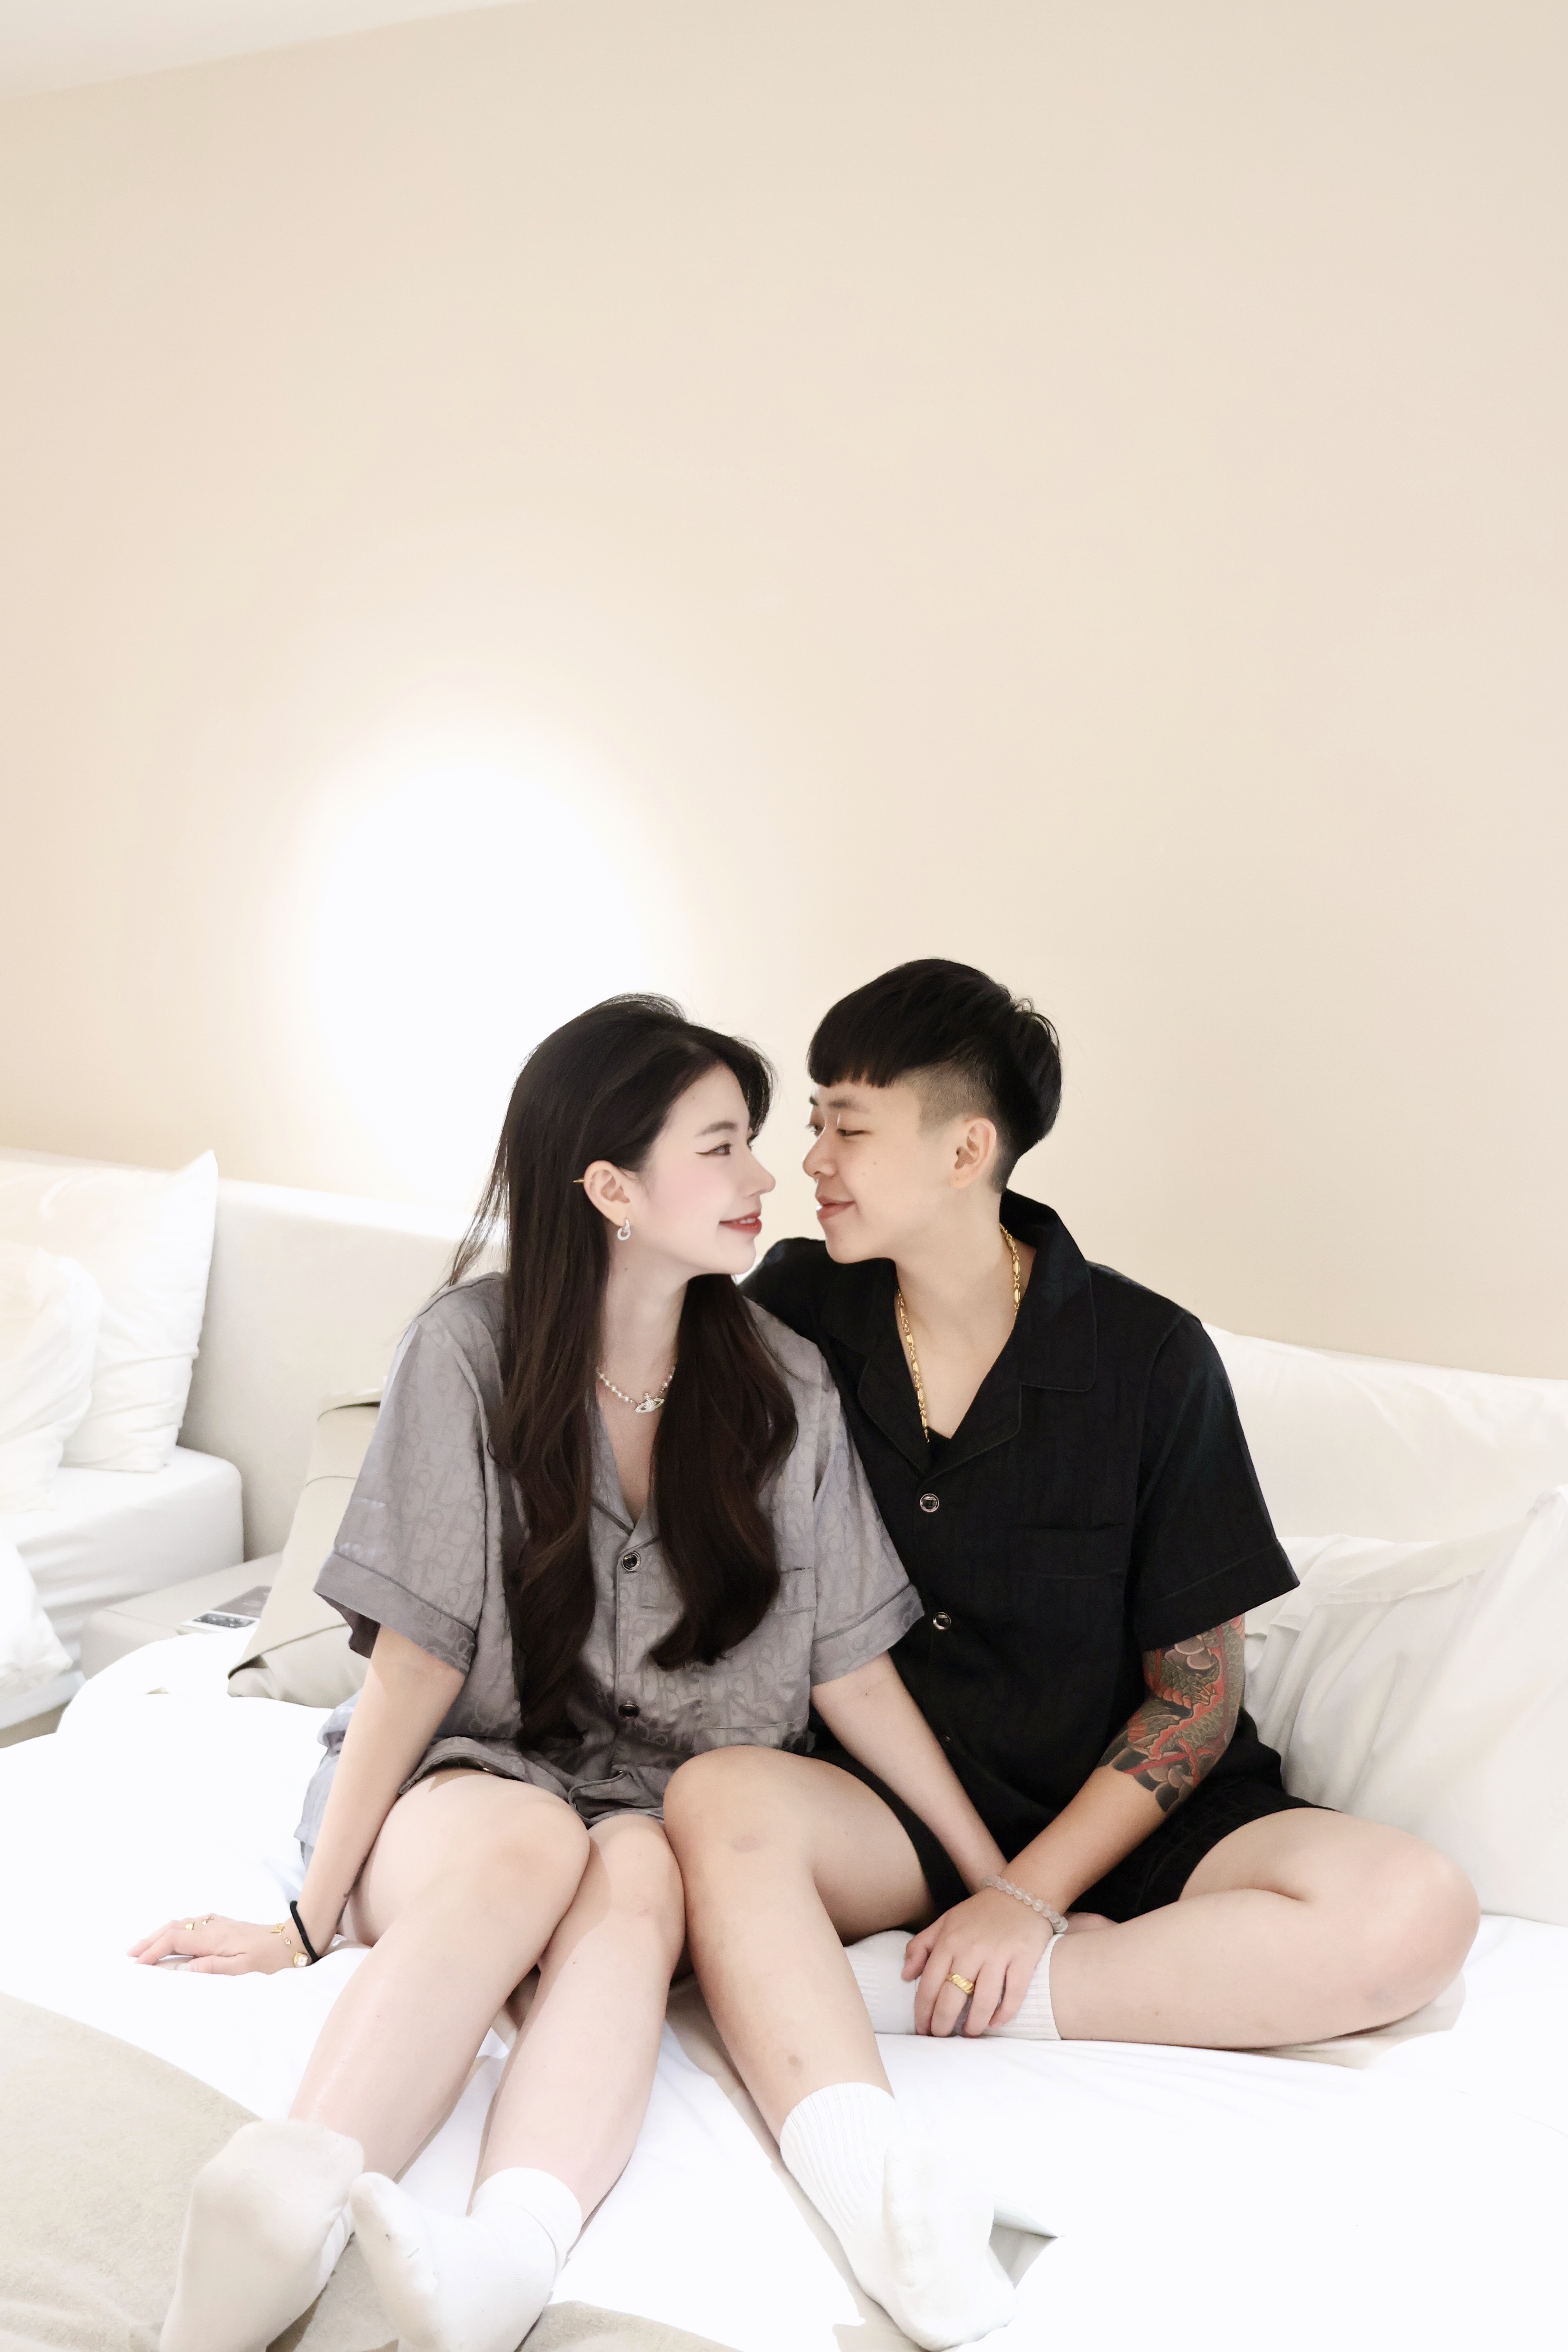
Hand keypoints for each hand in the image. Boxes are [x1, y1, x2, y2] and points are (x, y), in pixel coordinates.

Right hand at [128, 1913, 307, 1975]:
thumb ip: (212, 1966)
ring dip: (159, 1935)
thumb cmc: (266, 1957)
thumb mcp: (241, 1967)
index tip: (138, 1963)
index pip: (175, 1940)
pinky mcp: (220, 1923)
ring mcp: (215, 1922)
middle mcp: (211, 1926)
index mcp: (213, 1937)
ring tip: (143, 1948)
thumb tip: (184, 1968)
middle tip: (129, 1954)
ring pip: (179, 1924)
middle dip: (149, 1940)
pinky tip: (170, 1938)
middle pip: (172, 1929)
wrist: (288, 1940)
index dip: (154, 1950)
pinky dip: (173, 1930)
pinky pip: (190, 1924)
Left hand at [902, 1887, 1053, 2036]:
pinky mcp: (1023, 1958)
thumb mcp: (945, 1922)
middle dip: (943, 2024)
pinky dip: (1004, 2014)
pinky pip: (1013, 1994)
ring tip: (969, 2034)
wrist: (1022, 1893)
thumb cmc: (979, 1913)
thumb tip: (905, 1976)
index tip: (922, 2030)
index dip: (923, 2012)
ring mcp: (998, 1954)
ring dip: (974, 2025)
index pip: (929, 1985)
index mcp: (949, 1941)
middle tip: (941, 2038)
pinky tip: (995, 2024)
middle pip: (952, 1997)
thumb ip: (921, 1946)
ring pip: (983, 2001)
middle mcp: (971, 1949)